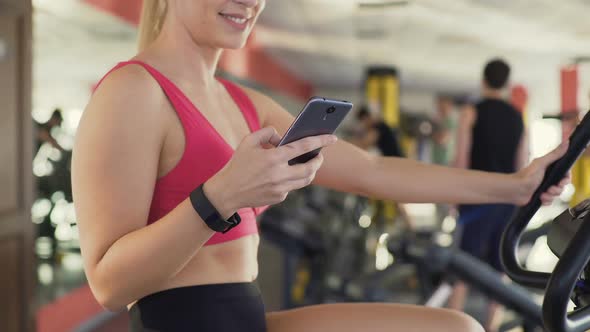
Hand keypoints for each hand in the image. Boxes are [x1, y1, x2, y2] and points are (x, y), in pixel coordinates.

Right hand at [204, 127, 337, 217]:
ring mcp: (280, 188)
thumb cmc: (237, 164)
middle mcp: (279, 174)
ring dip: (310, 171)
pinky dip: (291, 179)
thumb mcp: (248, 141)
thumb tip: (281, 138)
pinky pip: (291, 187)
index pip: (303, 147)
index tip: (332, 138)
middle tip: (320, 155)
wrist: (226, 192)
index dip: (320, 141)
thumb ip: (267, 133)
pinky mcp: (278, 197)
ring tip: (310, 164)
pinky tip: (286, 175)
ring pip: (305, 180)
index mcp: (273, 157)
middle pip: (310, 168)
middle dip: (319, 161)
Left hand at [513, 141, 569, 205]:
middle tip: (550, 188)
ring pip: (557, 195)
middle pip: (562, 186)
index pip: (565, 175)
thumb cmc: (526, 176)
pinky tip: (540, 198)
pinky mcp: (541, 197)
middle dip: (557, 189)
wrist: (514, 190)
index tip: (562, 181)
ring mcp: (544, 188)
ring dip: (551, 195)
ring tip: (542, 194)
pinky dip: (546, 201)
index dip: (566, 179)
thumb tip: (566, 142)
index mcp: (549, 169)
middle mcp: (548, 178)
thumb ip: (555, 154)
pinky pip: (550, 201)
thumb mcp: (542, 163)